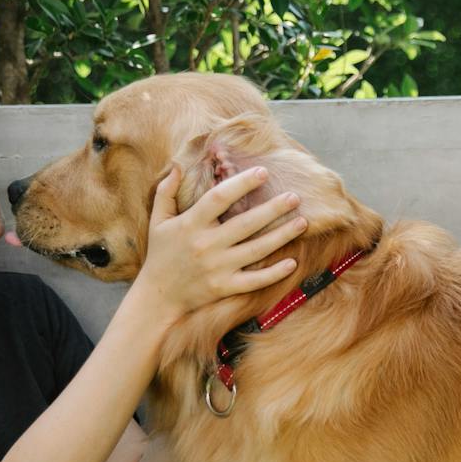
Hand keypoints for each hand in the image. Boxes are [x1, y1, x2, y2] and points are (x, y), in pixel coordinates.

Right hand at [132, 165, 306, 326]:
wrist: (158, 296)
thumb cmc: (161, 254)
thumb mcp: (158, 220)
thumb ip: (166, 191)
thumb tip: (177, 166)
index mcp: (190, 224)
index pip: (219, 198)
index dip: (242, 183)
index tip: (263, 172)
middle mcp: (206, 245)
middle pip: (245, 223)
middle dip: (273, 209)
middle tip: (294, 196)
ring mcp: (217, 267)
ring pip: (256, 250)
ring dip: (282, 236)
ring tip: (302, 222)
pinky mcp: (224, 287)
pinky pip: (254, 281)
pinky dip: (274, 273)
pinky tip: (293, 262)